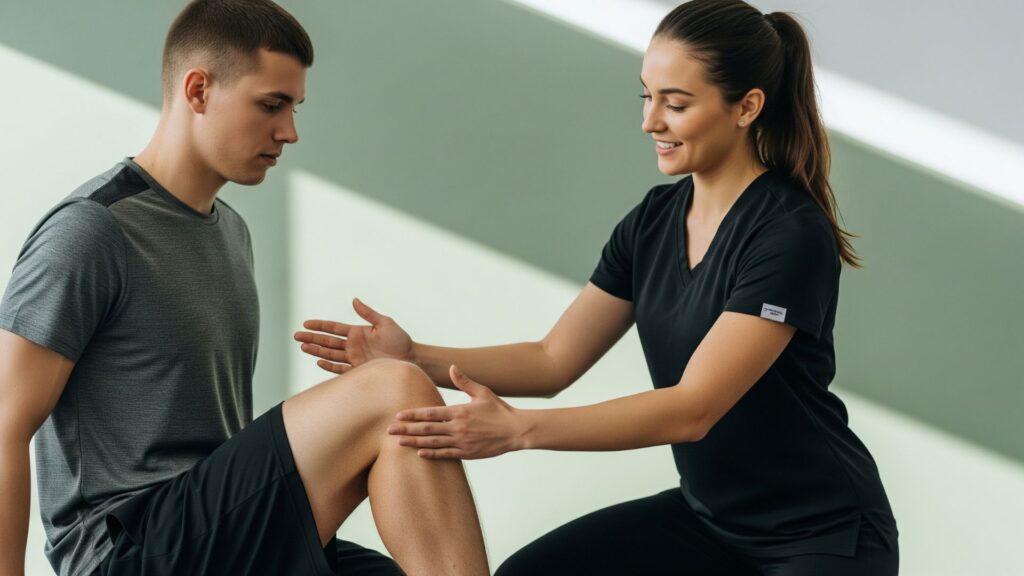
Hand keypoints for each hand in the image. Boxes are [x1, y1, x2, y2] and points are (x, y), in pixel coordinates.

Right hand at [294, 298, 412, 373]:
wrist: (410, 359)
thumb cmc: (400, 340)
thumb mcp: (385, 323)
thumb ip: (368, 313)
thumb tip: (354, 300)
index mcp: (357, 332)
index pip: (333, 328)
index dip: (320, 326)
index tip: (306, 323)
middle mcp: (353, 346)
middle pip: (327, 341)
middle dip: (312, 338)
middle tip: (296, 336)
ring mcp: (354, 359)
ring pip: (330, 354)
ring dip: (316, 351)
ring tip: (302, 347)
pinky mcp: (358, 371)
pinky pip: (340, 369)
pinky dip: (329, 366)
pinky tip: (318, 361)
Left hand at [387, 365, 525, 459]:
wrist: (516, 430)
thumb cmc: (499, 410)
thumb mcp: (482, 392)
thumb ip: (464, 381)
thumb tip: (452, 367)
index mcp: (459, 411)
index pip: (430, 413)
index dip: (413, 415)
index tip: (398, 415)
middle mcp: (458, 427)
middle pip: (426, 429)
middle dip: (406, 429)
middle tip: (389, 430)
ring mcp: (462, 442)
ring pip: (432, 443)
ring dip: (414, 442)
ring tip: (398, 442)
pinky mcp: (467, 453)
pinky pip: (445, 454)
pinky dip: (432, 454)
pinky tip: (419, 453)